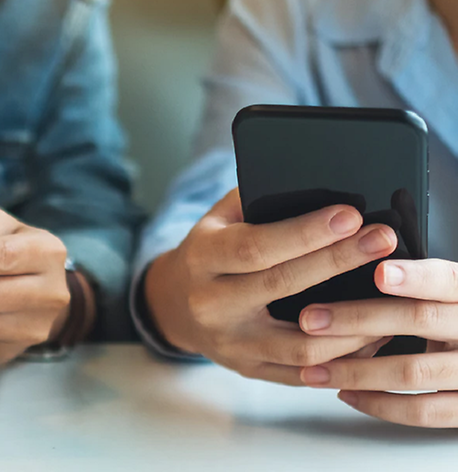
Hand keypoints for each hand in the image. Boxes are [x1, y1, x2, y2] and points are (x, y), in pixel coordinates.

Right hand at [145, 189, 396, 384]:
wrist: (175, 304)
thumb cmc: (209, 252)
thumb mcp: (218, 218)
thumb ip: (257, 203)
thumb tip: (317, 190)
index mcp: (202, 258)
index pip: (255, 246)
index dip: (305, 233)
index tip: (349, 215)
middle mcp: (211, 304)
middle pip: (281, 286)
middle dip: (338, 260)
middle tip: (381, 240)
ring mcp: (232, 344)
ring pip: (302, 344)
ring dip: (352, 321)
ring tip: (389, 296)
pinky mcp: (251, 369)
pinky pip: (306, 374)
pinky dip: (345, 357)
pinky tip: (372, 334)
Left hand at [299, 258, 457, 427]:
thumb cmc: (455, 320)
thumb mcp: (445, 295)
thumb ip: (416, 284)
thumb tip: (359, 262)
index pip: (446, 280)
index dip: (414, 277)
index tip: (378, 273)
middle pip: (419, 320)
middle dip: (358, 319)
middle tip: (311, 319)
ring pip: (413, 371)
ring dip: (356, 371)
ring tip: (313, 368)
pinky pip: (422, 411)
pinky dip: (379, 404)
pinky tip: (345, 393)